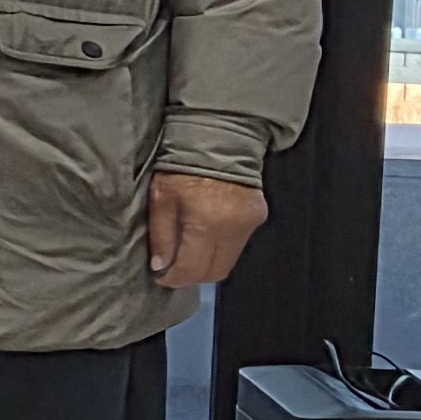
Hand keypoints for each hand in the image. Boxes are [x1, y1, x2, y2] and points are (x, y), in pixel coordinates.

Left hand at [149, 169, 266, 289]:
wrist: (220, 140)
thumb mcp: (161, 199)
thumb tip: (161, 268)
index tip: (161, 277)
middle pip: (215, 271)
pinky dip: (220, 250)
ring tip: (188, 256)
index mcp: (205, 223)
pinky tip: (206, 240)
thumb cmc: (180, 169)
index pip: (193, 268)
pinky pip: (238, 246)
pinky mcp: (259, 218)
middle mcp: (233, 229)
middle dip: (192, 276)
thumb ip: (161, 236)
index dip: (175, 278)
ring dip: (207, 265)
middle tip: (174, 270)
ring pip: (228, 262)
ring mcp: (249, 225)